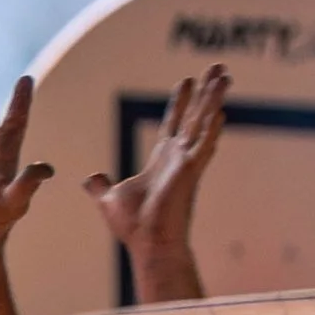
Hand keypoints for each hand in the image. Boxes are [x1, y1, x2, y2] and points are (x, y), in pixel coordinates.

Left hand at [86, 66, 226, 260]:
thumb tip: (90, 178)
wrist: (147, 246)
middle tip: (218, 68)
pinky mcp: (190, 173)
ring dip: (213, 99)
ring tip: (224, 75)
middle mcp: (178, 158)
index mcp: (161, 161)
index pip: (173, 124)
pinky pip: (204, 146)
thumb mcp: (108, 199)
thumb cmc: (133, 227)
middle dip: (205, 91)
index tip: (186, 81)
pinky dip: (212, 128)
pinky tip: (221, 111)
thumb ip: (101, 185)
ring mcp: (187, 164)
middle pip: (194, 116)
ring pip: (202, 123)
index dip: (180, 102)